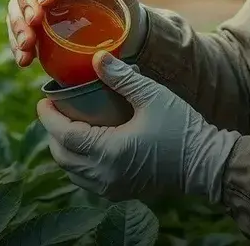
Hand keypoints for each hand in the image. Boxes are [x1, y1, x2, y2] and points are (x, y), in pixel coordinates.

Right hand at [7, 0, 144, 66]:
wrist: (121, 31)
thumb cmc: (121, 3)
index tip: (47, 1)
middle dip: (25, 3)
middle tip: (34, 22)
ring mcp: (37, 3)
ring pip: (16, 8)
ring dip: (17, 27)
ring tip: (26, 45)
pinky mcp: (34, 26)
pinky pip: (17, 31)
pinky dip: (17, 46)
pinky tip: (25, 60)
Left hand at [37, 51, 239, 202]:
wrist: (206, 163)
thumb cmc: (181, 128)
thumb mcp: (151, 96)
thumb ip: (121, 77)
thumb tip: (96, 57)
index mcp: (109, 151)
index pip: (64, 135)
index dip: (49, 117)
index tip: (43, 101)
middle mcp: (105, 174)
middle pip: (62, 156)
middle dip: (52, 133)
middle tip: (54, 111)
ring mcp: (112, 187)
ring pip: (72, 172)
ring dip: (64, 150)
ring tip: (68, 127)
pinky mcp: (121, 192)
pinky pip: (86, 181)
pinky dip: (78, 165)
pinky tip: (86, 147)